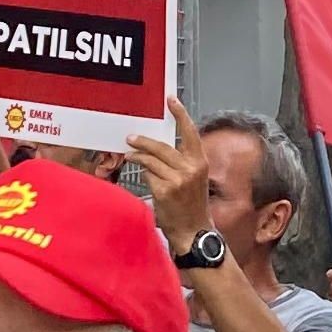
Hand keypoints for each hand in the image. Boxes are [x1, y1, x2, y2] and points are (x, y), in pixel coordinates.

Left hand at [124, 100, 210, 248]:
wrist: (193, 231)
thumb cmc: (192, 205)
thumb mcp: (194, 178)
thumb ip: (182, 161)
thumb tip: (160, 146)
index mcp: (200, 162)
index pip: (190, 132)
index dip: (181, 114)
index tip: (171, 100)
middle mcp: (191, 169)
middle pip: (162, 146)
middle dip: (144, 141)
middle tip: (132, 137)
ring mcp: (177, 180)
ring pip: (151, 160)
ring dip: (138, 156)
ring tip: (130, 154)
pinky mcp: (164, 191)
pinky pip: (148, 175)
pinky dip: (143, 173)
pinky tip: (141, 174)